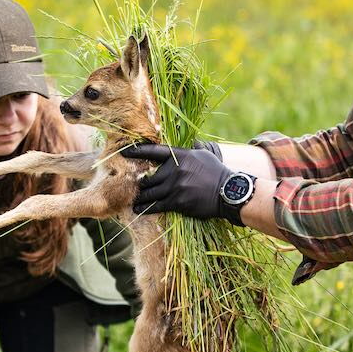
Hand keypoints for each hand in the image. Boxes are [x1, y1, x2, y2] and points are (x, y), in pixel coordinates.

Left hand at [121, 143, 237, 222]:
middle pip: (149, 176)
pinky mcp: (178, 202)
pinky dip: (146, 208)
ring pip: (150, 192)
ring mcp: (175, 186)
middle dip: (139, 183)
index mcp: (180, 156)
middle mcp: (175, 170)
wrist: (227, 191)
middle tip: (131, 186)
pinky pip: (157, 205)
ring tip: (132, 200)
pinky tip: (138, 210)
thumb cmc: (216, 172)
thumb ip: (192, 148)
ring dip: (140, 197)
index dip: (137, 151)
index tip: (124, 152)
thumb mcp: (204, 154)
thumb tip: (190, 141)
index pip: (154, 151)